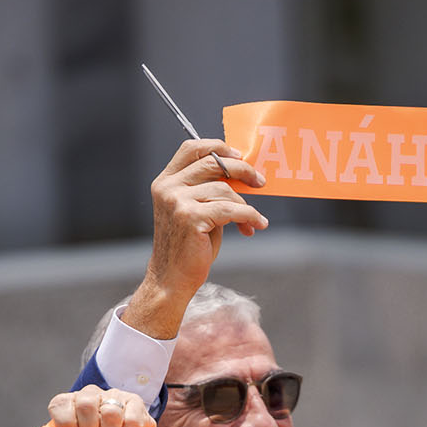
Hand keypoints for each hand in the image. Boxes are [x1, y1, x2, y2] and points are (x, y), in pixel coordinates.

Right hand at [123, 139, 268, 338]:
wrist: (172, 279)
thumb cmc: (188, 246)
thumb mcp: (196, 210)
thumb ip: (209, 189)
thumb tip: (243, 173)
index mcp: (166, 181)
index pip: (192, 148)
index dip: (218, 147)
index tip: (239, 156)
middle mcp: (168, 187)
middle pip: (213, 162)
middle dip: (242, 169)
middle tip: (260, 182)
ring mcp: (177, 201)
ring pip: (225, 189)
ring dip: (245, 205)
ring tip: (251, 221)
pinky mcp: (191, 217)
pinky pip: (230, 209)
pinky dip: (249, 216)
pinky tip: (255, 226)